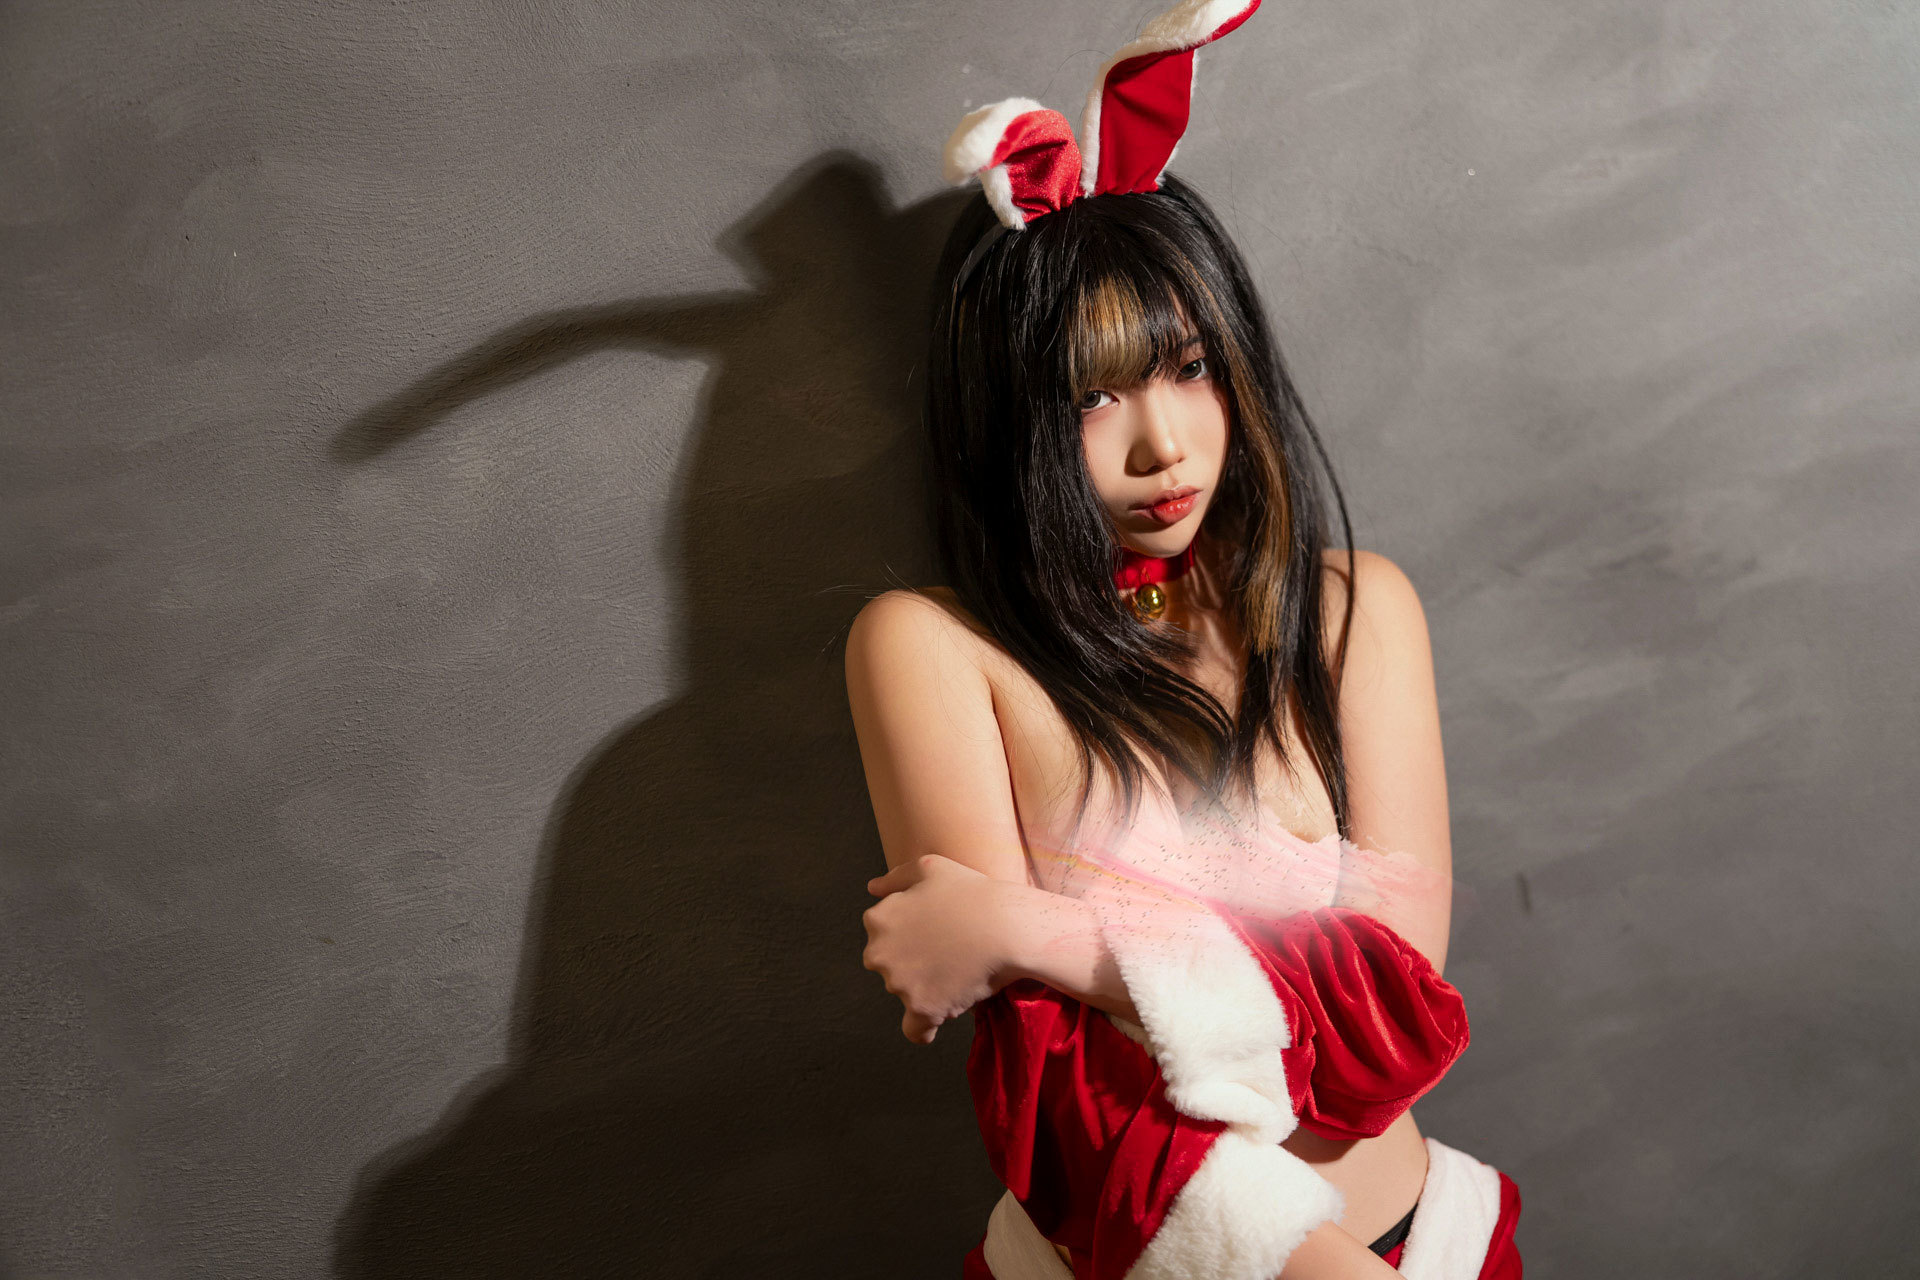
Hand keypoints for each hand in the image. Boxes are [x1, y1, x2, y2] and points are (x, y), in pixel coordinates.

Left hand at [862, 854, 1021, 1044]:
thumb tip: (872, 889)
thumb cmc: (973, 893)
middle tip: (946, 953)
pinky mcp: (922, 1008)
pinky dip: (924, 1028)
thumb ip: (896, 878)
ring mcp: (899, 984)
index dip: (908, 934)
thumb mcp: (931, 867)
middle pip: (889, 966)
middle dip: (910, 963)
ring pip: (906, 993)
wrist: (1007, 927)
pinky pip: (915, 1030)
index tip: (932, 932)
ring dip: (925, 988)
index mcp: (878, 920)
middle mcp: (880, 953)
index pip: (881, 935)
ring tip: (959, 971)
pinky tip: (938, 1020)